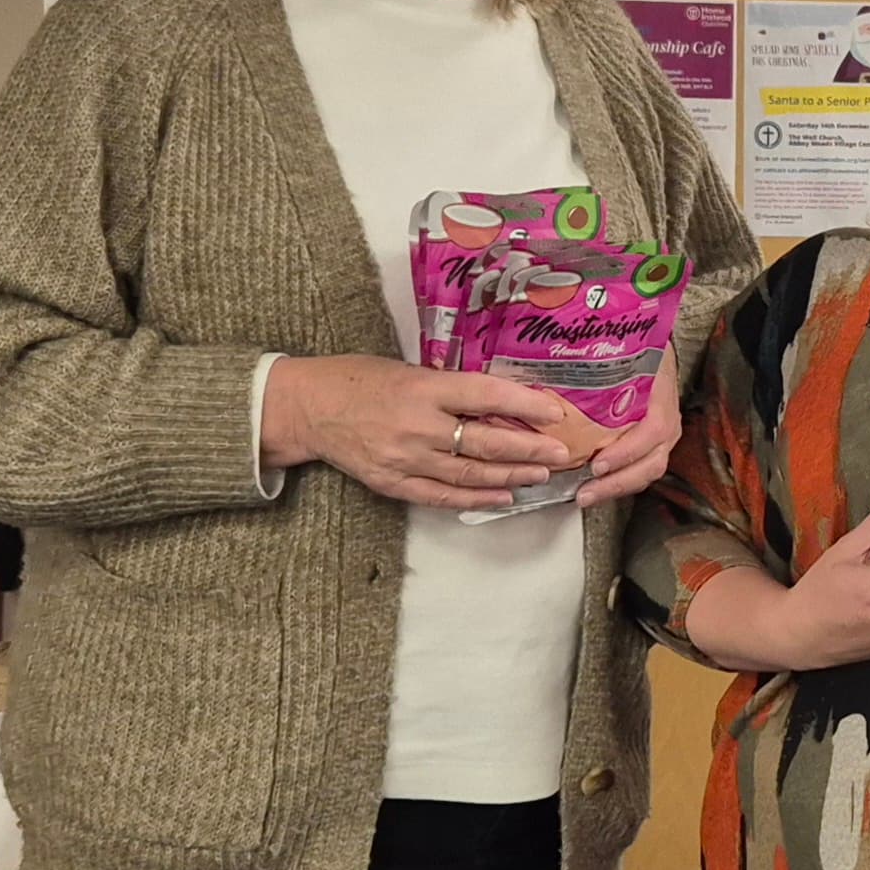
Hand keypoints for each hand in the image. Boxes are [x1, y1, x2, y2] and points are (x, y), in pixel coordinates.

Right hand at [262, 355, 574, 512]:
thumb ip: (450, 389)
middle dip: (528, 450)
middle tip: (561, 453)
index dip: (524, 406)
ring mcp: (404, 459)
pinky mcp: (392, 483)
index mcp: (423, 389)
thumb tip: (502, 402)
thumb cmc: (360, 379)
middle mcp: (417, 426)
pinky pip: (442, 496)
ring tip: (541, 475)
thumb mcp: (409, 370)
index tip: (556, 412)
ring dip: (510, 477)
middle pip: (484, 443)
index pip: (485, 396)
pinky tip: (503, 497)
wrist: (308, 408)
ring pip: (469, 475)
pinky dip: (476, 499)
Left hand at [574, 356, 682, 508]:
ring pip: (646, 472)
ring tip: (585, 496)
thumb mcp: (628, 350)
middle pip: (651, 463)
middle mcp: (668, 424)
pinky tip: (593, 485)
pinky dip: (617, 480)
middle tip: (585, 492)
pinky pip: (639, 469)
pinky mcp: (653, 446)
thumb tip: (560, 368)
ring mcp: (664, 438)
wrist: (658, 350)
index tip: (598, 464)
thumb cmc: (640, 350)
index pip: (652, 432)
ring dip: (616, 487)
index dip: (627, 452)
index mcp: (662, 400)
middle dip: (617, 483)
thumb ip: (602, 361)